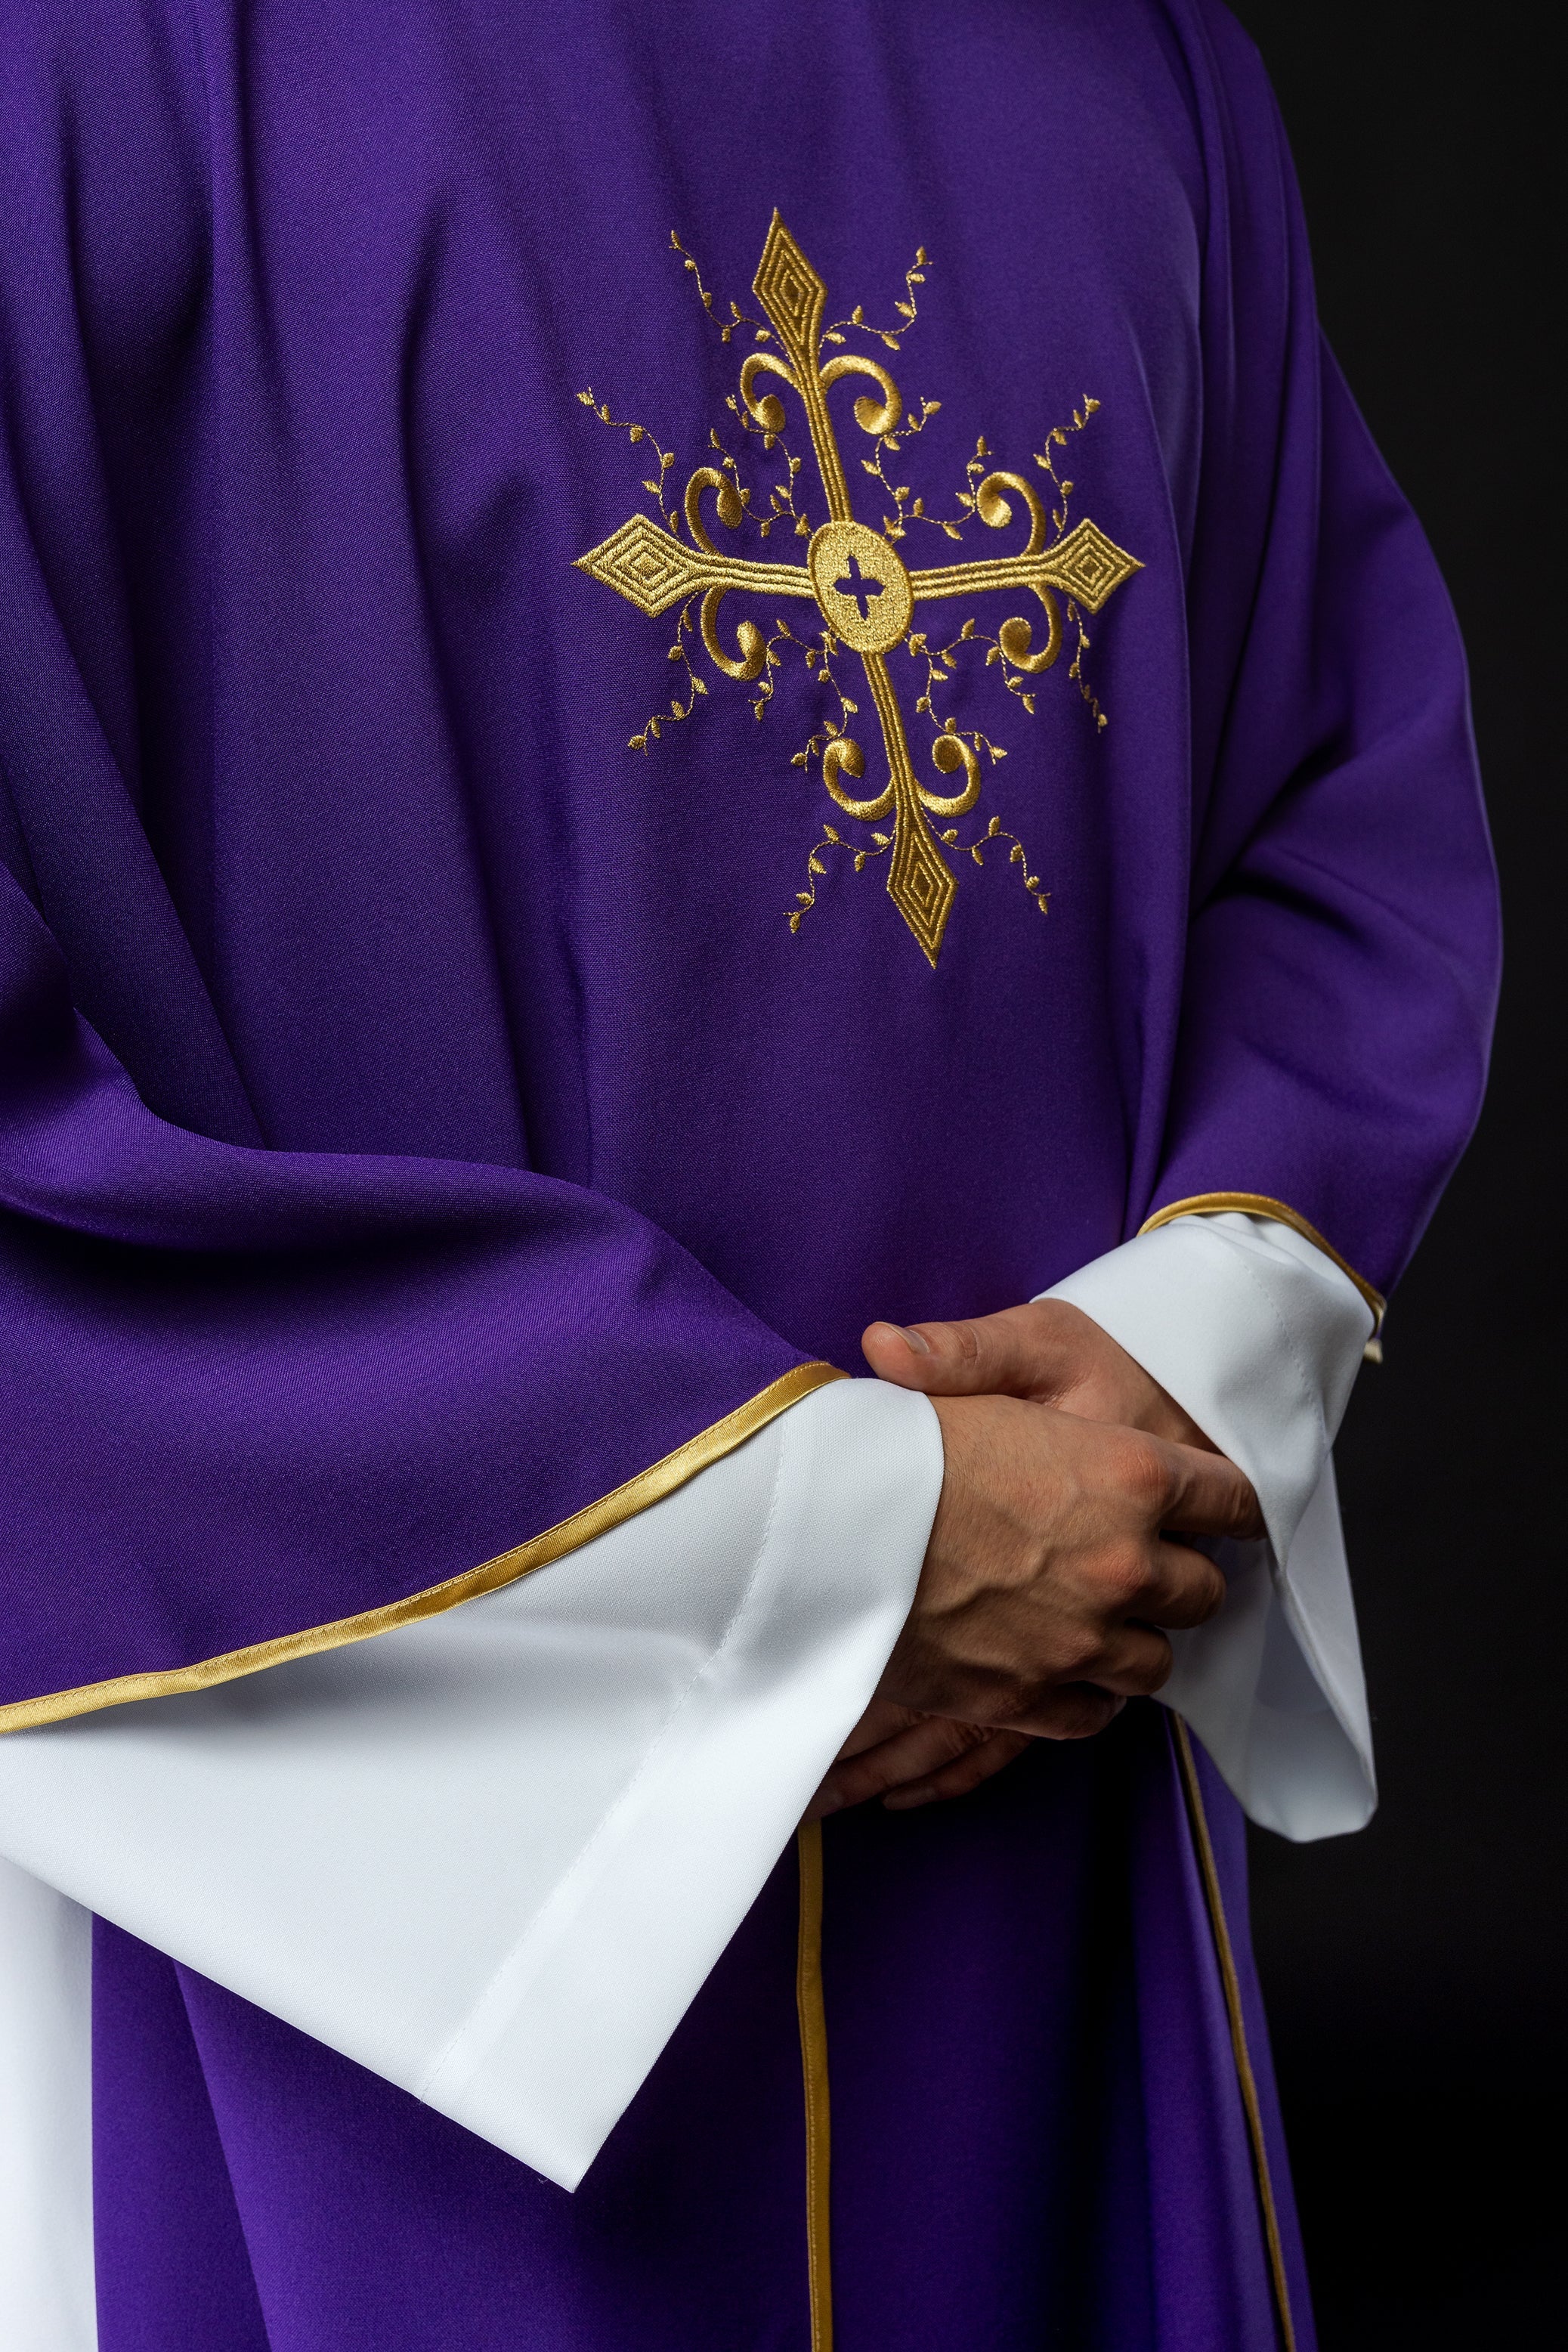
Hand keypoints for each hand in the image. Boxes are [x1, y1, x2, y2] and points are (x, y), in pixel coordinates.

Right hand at [809, 1303, 1258, 1816]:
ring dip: (1136, 1638)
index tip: (1215, 1503)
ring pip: (1154, 1662)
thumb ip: (985, 1349)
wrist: (826, 1537)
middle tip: (1146, 1557)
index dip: (1226, 1499)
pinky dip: (1086, 1694)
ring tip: (1100, 1612)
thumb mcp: (979, 1357)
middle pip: (1203, 1592)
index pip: (1231, 1499)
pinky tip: (1063, 1663)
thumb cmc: (909, 1435)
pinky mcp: (1026, 1700)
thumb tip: (953, 1331)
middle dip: (1181, 1574)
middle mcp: (1121, 1567)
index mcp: (1130, 1476)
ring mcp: (1078, 1644)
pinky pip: (1093, 1713)